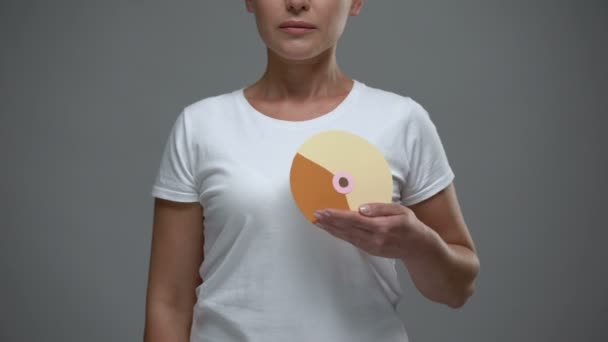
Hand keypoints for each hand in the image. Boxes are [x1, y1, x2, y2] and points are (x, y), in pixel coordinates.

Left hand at [313, 203, 429, 259]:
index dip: (337, 216)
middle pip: (347, 229)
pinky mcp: (370, 251)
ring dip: (332, 230)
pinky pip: (352, 242)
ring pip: (347, 237)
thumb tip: (362, 208)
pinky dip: (340, 235)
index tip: (324, 211)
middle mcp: (375, 239)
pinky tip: (332, 230)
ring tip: (319, 222)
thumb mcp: (401, 211)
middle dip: (330, 222)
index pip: (355, 220)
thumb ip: (381, 208)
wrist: (419, 248)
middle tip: (316, 215)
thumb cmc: (410, 225)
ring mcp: (372, 247)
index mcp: (382, 227)